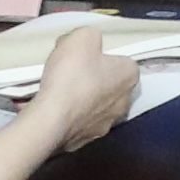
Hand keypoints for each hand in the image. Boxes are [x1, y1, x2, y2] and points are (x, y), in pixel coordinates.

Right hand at [31, 25, 138, 148]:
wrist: (49, 120)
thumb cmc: (71, 75)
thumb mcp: (82, 37)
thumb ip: (90, 36)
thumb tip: (87, 46)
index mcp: (130, 77)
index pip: (121, 61)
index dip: (101, 57)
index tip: (83, 57)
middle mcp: (124, 103)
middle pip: (108, 85)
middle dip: (91, 80)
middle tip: (69, 74)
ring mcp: (104, 126)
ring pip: (92, 107)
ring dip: (78, 100)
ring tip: (56, 93)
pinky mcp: (83, 143)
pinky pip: (75, 124)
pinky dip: (66, 118)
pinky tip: (51, 111)